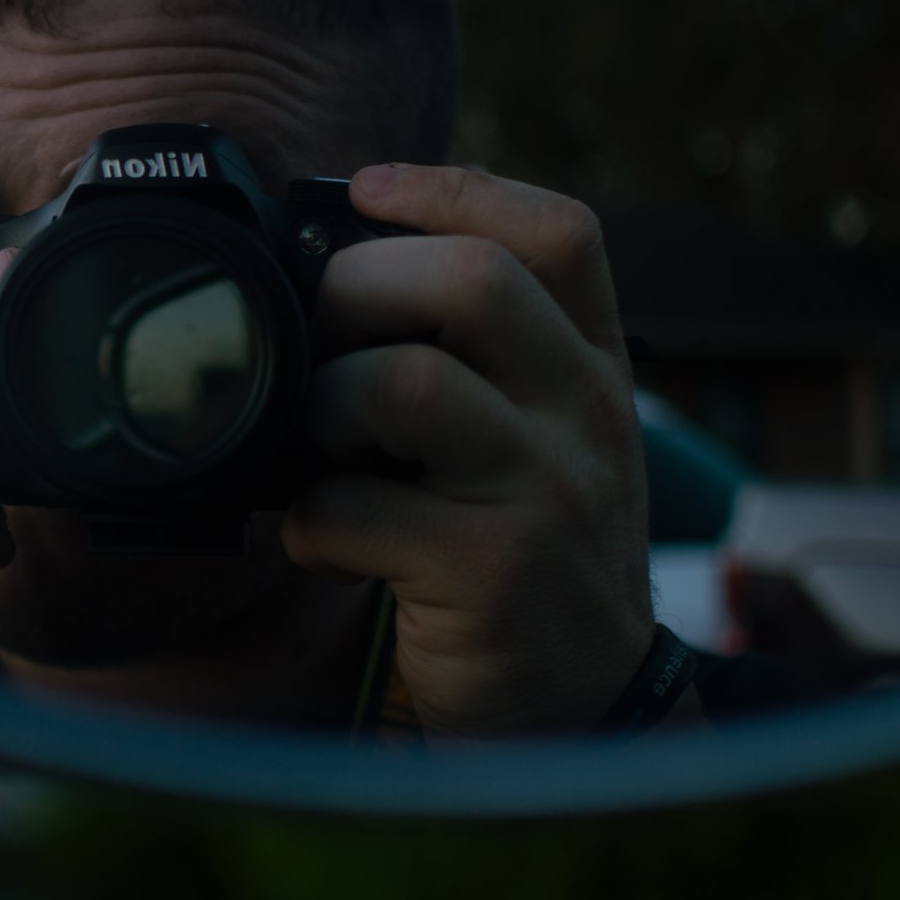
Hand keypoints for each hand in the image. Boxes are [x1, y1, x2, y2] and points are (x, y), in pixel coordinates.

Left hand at [282, 164, 652, 737]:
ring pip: (406, 382)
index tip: (364, 186)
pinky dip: (307, 521)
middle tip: (314, 338)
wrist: (581, 713)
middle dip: (358, 286)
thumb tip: (327, 274)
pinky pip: (353, 507)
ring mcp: (545, 492)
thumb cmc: (522, 555)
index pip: (560, 233)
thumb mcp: (531, 443)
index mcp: (591, 369)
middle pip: (474, 281)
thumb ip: (471, 362)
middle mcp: (584, 416)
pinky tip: (320, 543)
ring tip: (315, 449)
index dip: (455, 190)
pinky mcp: (490, 572)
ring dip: (323, 403)